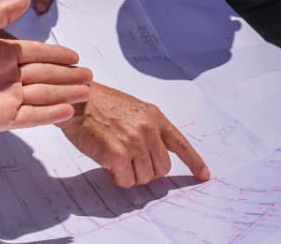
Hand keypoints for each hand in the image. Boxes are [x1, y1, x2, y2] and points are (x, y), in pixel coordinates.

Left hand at [0, 0, 92, 136]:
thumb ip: (2, 13)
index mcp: (4, 55)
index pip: (38, 53)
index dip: (57, 54)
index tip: (76, 56)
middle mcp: (10, 77)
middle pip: (46, 74)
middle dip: (68, 75)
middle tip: (89, 76)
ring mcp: (8, 98)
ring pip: (44, 94)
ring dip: (66, 92)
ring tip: (86, 91)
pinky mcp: (4, 118)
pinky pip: (32, 116)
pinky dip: (51, 114)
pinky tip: (69, 109)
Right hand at [57, 83, 209, 187]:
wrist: (76, 101)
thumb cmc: (100, 105)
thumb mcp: (132, 109)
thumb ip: (147, 130)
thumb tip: (153, 158)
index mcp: (154, 117)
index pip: (180, 144)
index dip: (194, 162)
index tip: (204, 175)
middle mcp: (148, 130)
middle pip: (161, 168)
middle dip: (147, 171)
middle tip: (130, 162)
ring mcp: (134, 142)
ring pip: (144, 178)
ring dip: (130, 174)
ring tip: (116, 159)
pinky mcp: (118, 155)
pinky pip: (126, 181)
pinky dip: (117, 178)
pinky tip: (107, 163)